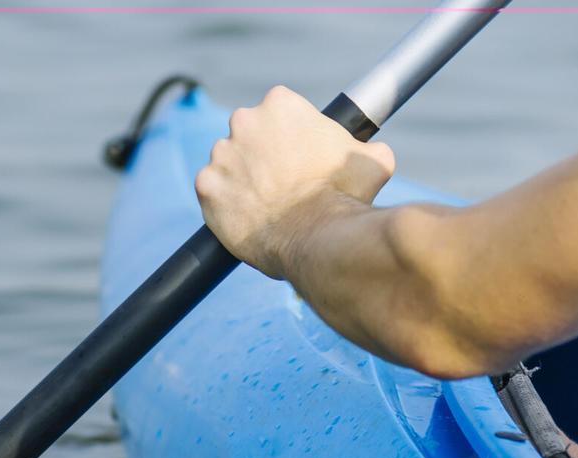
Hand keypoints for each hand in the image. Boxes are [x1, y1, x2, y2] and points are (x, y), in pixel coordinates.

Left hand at [194, 85, 396, 278]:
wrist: (316, 235)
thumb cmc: (346, 195)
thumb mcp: (372, 158)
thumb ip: (363, 145)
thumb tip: (371, 150)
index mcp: (280, 103)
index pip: (278, 111)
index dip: (288, 134)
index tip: (295, 153)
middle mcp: (244, 121)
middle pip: (248, 132)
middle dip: (260, 152)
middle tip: (279, 179)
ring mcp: (221, 154)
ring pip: (227, 161)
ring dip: (240, 176)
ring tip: (263, 201)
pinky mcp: (205, 187)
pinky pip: (211, 190)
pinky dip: (223, 201)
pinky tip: (243, 213)